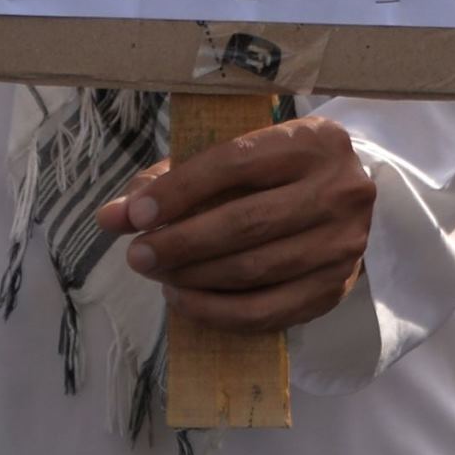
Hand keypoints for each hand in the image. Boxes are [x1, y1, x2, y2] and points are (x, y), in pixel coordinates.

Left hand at [100, 112, 375, 334]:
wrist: (341, 203)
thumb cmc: (275, 175)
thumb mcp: (234, 159)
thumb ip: (172, 181)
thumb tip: (111, 217)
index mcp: (315, 142)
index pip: (236, 163)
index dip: (179, 190)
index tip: (134, 215)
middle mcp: (340, 189)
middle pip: (246, 222)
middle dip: (180, 242)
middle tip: (137, 256)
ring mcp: (343, 243)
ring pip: (253, 269)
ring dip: (192, 277)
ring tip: (159, 274)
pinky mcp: (335, 287)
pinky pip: (265, 311)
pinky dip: (215, 312)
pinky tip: (185, 299)